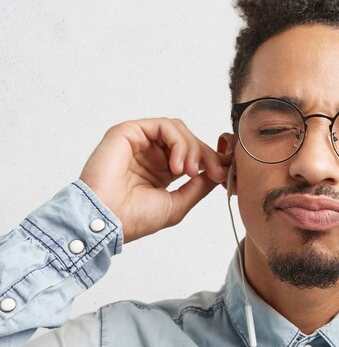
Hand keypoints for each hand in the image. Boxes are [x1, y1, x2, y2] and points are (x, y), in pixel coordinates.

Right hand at [79, 118, 230, 242]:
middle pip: (188, 139)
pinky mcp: (128, 132)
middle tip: (215, 173)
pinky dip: (178, 142)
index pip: (192, 154)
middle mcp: (150, 154)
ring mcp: (139, 142)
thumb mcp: (178, 204)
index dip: (211, 160)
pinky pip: (163, 126)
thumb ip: (199, 186)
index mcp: (161, 170)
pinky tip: (177, 166)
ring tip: (189, 172)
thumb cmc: (134, 218)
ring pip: (178, 130)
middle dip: (207, 155)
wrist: (107, 221)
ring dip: (192, 149)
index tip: (224, 173)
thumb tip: (219, 171)